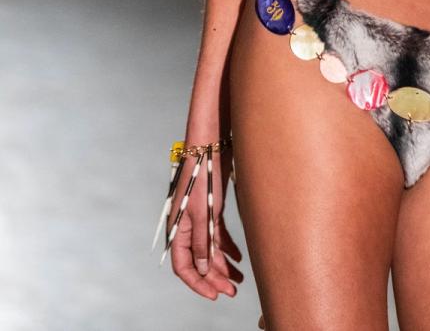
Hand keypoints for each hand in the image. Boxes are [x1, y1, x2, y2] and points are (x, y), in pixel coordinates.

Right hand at [169, 145, 244, 299]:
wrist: (211, 144)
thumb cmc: (204, 175)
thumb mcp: (204, 211)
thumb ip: (202, 241)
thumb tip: (203, 269)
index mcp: (179, 229)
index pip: (183, 266)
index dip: (198, 283)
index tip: (214, 294)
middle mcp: (188, 226)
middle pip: (199, 260)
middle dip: (214, 278)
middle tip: (232, 291)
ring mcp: (200, 217)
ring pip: (210, 249)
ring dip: (223, 266)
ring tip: (239, 279)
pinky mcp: (212, 208)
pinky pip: (217, 235)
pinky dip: (227, 247)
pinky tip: (239, 258)